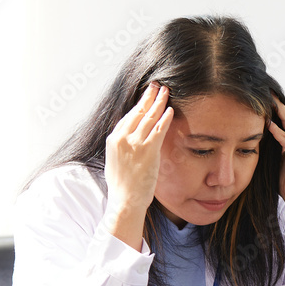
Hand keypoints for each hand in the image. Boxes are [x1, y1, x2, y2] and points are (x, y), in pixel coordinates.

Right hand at [103, 82, 172, 249]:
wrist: (125, 200)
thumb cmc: (122, 185)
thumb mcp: (115, 161)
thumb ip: (122, 146)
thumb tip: (128, 138)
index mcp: (114, 139)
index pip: (129, 116)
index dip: (140, 104)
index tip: (146, 95)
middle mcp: (123, 138)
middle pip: (139, 112)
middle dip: (149, 97)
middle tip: (157, 85)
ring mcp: (135, 144)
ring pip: (149, 118)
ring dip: (159, 102)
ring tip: (166, 91)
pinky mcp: (148, 151)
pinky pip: (159, 130)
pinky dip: (165, 118)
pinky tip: (170, 110)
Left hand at [266, 97, 284, 232]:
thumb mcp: (276, 155)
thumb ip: (271, 141)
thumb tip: (255, 129)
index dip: (274, 103)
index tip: (260, 92)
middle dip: (275, 102)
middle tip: (261, 89)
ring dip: (278, 111)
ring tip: (265, 100)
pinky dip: (279, 132)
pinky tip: (268, 125)